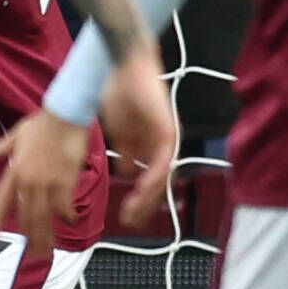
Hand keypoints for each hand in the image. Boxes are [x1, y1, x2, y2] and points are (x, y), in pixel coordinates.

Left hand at [0, 110, 89, 258]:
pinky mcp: (65, 181)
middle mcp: (28, 180)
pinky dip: (67, 215)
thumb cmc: (43, 123)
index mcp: (14, 171)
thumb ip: (1, 146)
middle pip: (25, 215)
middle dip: (28, 237)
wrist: (65, 115)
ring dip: (45, 235)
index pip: (0, 201)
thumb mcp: (17, 134)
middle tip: (30, 255)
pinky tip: (69, 221)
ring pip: (43, 216)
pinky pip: (64, 206)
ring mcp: (46, 182)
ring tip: (47, 251)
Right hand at [99, 46, 177, 225]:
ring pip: (162, 176)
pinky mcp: (168, 131)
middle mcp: (163, 144)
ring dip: (149, 197)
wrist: (125, 67)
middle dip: (144, 204)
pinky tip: (142, 190)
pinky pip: (163, 161)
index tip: (128, 213)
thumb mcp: (120, 130)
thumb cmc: (120, 92)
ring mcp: (167, 138)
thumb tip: (125, 172)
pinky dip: (153, 177)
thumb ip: (125, 151)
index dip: (140, 197)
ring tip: (134, 213)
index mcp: (150, 144)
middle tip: (131, 221)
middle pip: (158, 182)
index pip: (149, 177)